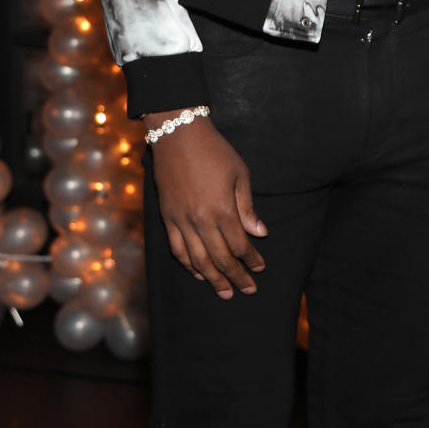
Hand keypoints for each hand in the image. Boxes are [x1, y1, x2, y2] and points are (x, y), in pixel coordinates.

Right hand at [146, 112, 266, 298]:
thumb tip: (259, 233)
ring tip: (224, 292)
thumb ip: (248, 207)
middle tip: (248, 290)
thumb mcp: (240, 174)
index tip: (260, 269)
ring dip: (213, 279)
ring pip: (198, 260)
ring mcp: (181, 220)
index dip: (252, 260)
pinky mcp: (167, 217)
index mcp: (222, 209)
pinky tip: (198, 274)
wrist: (178, 135)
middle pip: (221, 258)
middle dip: (236, 277)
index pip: (240, 245)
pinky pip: (177, 249)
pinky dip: (188, 265)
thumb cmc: (215, 151)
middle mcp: (200, 220)